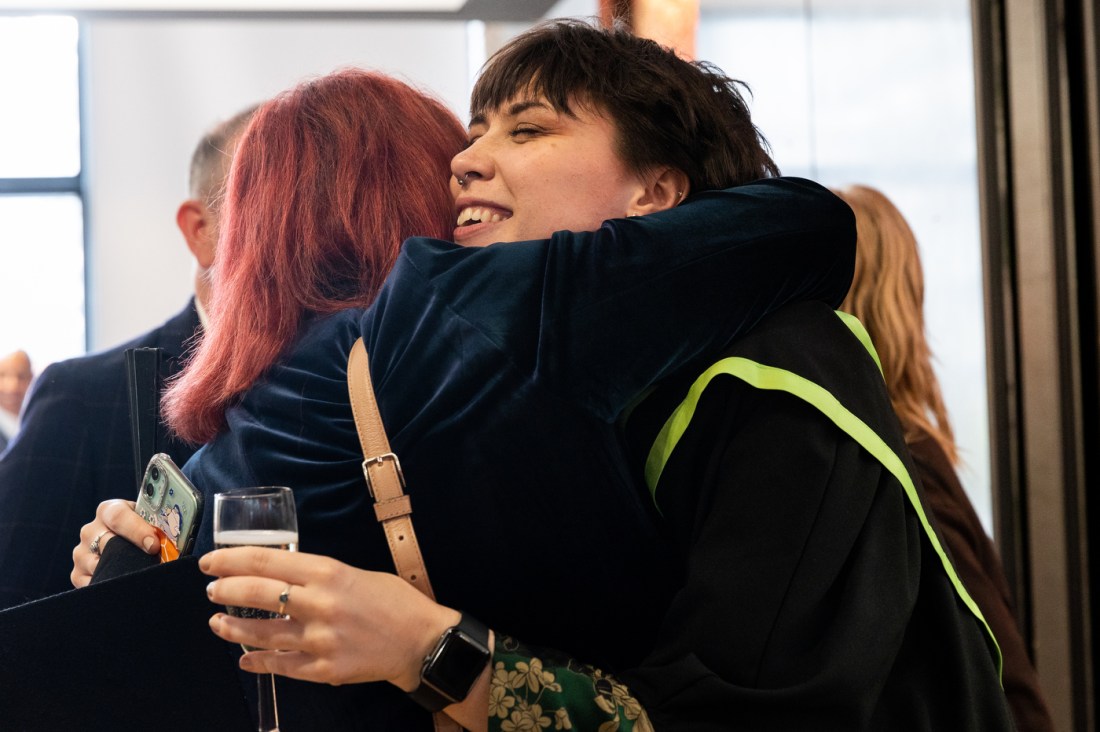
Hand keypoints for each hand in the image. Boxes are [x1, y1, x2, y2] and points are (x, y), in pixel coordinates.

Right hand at [71, 498, 160, 587]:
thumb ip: (156, 526)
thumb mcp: (148, 521)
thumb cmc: (141, 529)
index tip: (154, 545)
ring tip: (139, 572)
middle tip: (152, 563)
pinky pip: (92, 583)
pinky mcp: (77, 573)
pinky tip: (124, 582)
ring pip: (99, 564)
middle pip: (108, 542)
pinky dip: (110, 584)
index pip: (118, 517)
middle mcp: (90, 530)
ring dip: (122, 570)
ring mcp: (81, 552)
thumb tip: (171, 540)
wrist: (127, 541)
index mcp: (109, 510)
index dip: (137, 531)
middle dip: (133, 553)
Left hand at [201, 547, 458, 688]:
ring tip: (217, 624)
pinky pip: (281, 666)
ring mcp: (318, 640)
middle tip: (211, 589)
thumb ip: (319, 576)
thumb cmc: (394, 600)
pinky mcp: (323, 669)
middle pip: (257, 594)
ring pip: (261, 634)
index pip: (267, 561)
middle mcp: (318, 604)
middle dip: (225, 589)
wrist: (422, 641)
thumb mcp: (356, 573)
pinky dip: (258, 662)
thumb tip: (282, 576)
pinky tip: (245, 660)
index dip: (232, 560)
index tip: (211, 560)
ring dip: (233, 628)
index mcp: (328, 573)